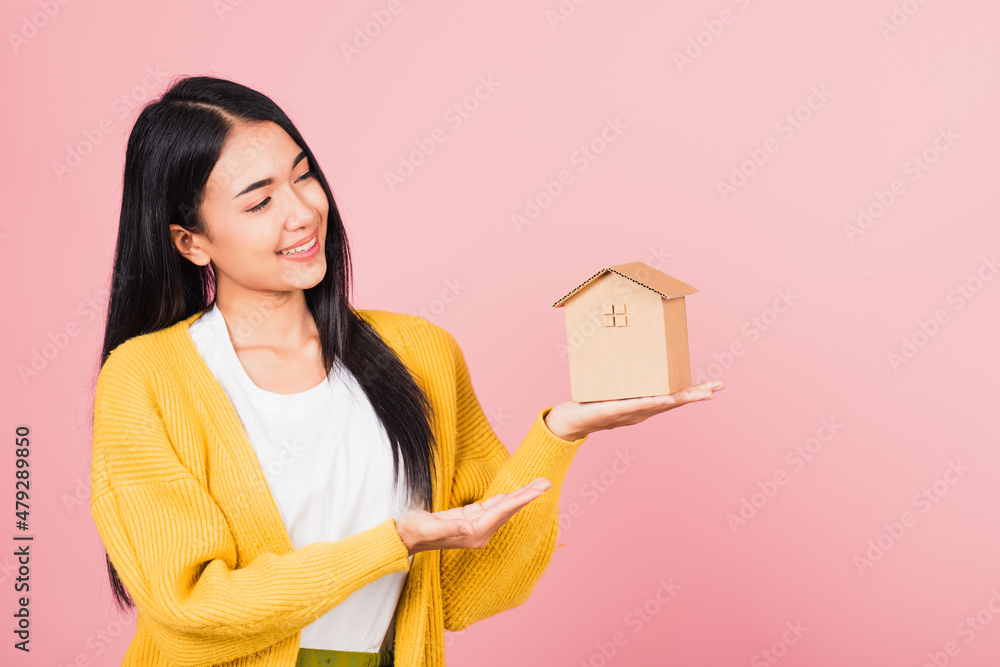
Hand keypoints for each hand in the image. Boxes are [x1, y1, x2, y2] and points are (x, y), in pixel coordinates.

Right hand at [394, 477, 552, 555]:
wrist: (404, 537)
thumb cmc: (413, 532)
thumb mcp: (428, 528)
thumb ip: (449, 528)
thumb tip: (469, 527)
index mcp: (473, 533)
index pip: (501, 512)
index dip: (520, 498)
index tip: (538, 490)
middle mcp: (479, 532)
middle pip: (508, 510)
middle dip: (527, 495)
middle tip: (547, 482)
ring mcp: (476, 526)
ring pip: (503, 508)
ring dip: (520, 496)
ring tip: (538, 484)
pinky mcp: (469, 519)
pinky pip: (492, 507)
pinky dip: (506, 498)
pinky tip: (515, 493)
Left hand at [544, 380, 725, 440]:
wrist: (571, 421)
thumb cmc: (592, 403)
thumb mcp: (613, 388)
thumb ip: (626, 377)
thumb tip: (634, 355)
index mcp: (644, 405)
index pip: (673, 397)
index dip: (693, 392)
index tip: (715, 386)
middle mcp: (641, 411)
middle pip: (674, 401)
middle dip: (696, 394)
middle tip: (718, 388)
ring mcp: (630, 412)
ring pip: (660, 404)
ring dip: (681, 398)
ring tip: (702, 394)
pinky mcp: (614, 410)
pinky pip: (635, 404)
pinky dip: (651, 401)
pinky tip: (665, 397)